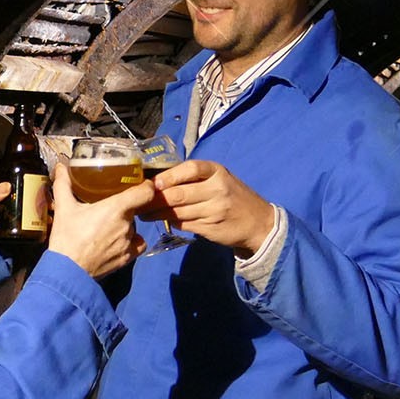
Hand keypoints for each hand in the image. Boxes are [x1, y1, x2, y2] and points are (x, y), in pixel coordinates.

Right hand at [46, 164, 149, 277]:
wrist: (67, 271)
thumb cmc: (67, 238)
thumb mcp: (64, 208)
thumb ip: (64, 184)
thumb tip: (61, 167)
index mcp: (116, 208)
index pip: (145, 192)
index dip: (146, 186)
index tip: (141, 183)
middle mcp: (127, 224)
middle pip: (134, 209)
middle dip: (124, 207)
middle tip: (109, 207)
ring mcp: (129, 242)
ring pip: (133, 227)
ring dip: (124, 225)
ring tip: (106, 226)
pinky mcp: (127, 258)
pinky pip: (137, 244)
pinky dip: (131, 241)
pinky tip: (117, 240)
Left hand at [154, 160, 273, 255]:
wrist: (259, 223)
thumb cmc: (234, 196)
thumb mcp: (220, 180)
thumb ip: (195, 179)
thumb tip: (160, 180)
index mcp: (218, 172)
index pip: (190, 169)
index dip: (170, 176)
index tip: (153, 183)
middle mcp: (217, 189)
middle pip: (180, 194)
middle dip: (156, 199)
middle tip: (139, 201)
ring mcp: (214, 210)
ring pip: (178, 211)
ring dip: (157, 213)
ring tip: (143, 213)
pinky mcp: (211, 228)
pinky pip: (185, 224)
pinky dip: (171, 222)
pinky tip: (161, 220)